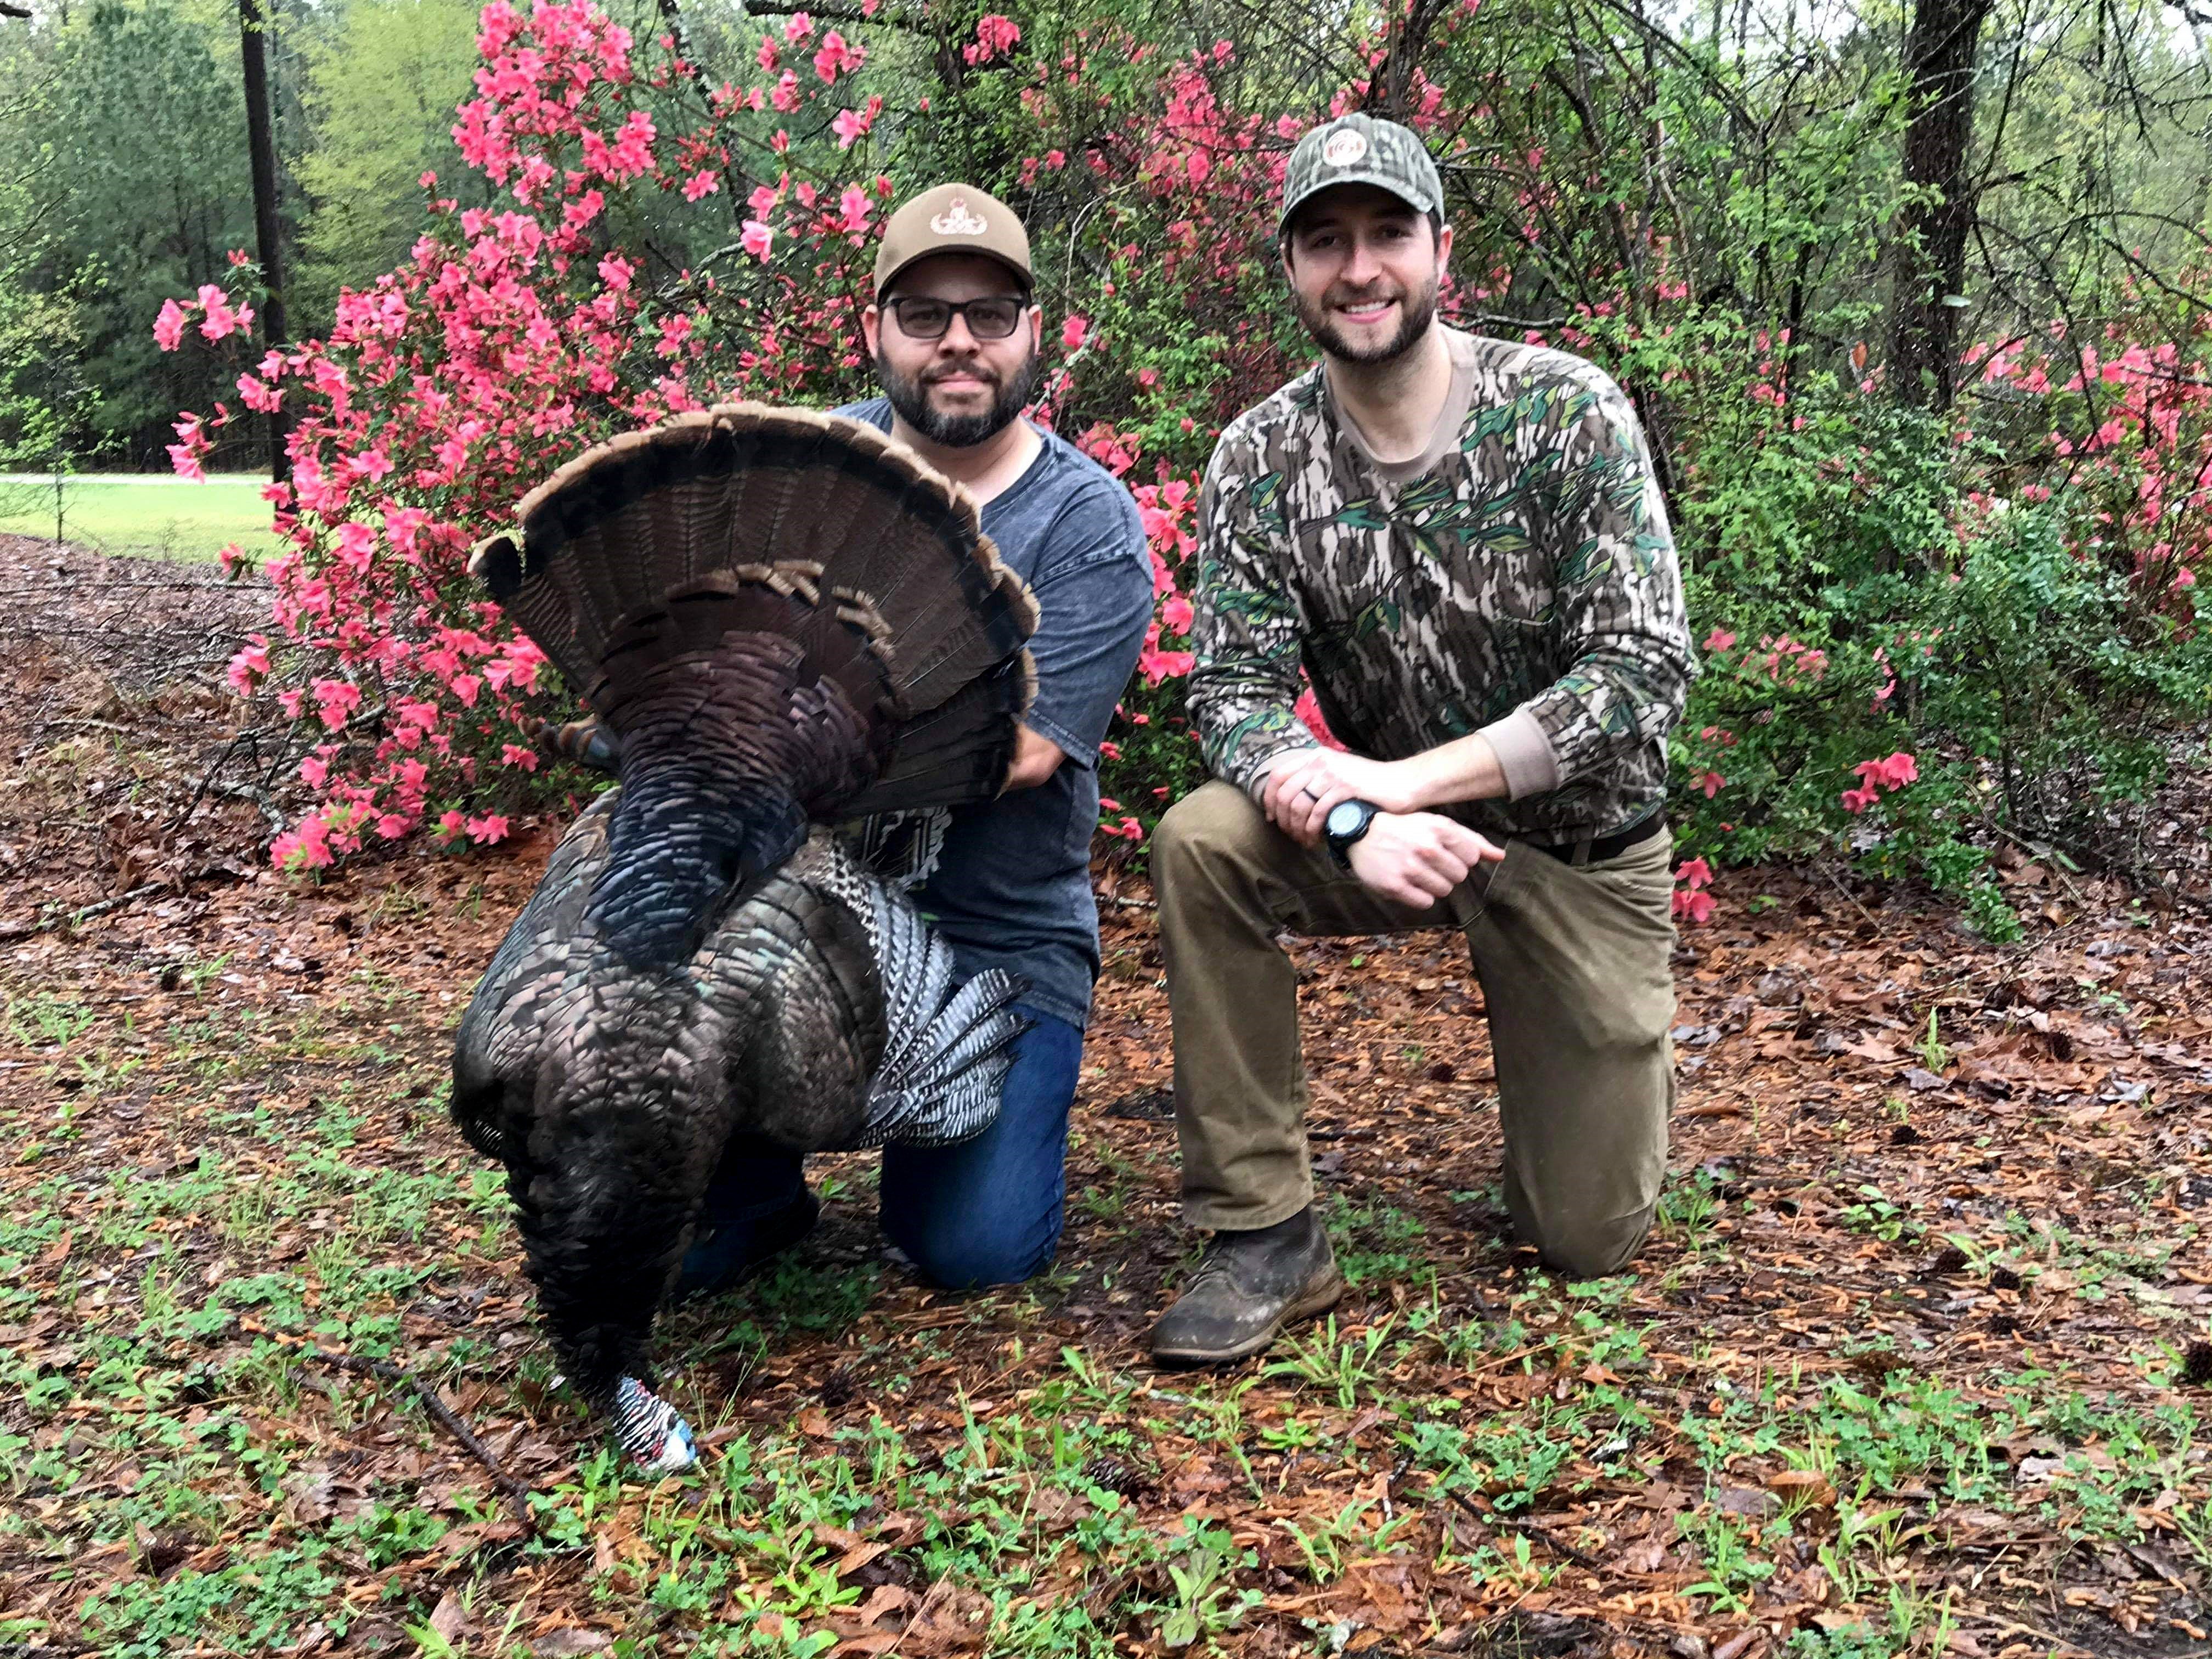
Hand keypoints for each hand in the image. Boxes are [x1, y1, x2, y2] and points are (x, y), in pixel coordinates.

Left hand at [1260, 748, 1423, 845]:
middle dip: (1283, 819)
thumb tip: (1289, 802)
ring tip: (1305, 840)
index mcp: (1316, 757)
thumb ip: (1315, 781)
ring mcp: (1332, 775)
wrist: (1402, 783)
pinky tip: (1317, 839)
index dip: (1269, 799)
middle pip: (1284, 794)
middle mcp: (1320, 762)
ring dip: (1297, 828)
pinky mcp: (1344, 789)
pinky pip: (1317, 813)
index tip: (1272, 817)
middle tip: (1290, 835)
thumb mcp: (1339, 774)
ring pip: (1298, 805)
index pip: (1277, 776)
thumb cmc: (1370, 784)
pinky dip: (1313, 830)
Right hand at [1345, 812, 1504, 908]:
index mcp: (1439, 829)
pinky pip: (1425, 902)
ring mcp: (1409, 867)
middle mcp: (1426, 847)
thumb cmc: (1405, 828)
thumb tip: (1501, 856)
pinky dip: (1419, 896)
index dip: (1460, 858)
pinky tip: (1408, 883)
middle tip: (1428, 862)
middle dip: (1448, 872)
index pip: (1472, 857)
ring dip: (1434, 885)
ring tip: (1417, 871)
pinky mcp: (1394, 885)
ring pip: (1444, 890)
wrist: (1360, 833)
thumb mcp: (1437, 825)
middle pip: (1459, 876)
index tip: (1443, 852)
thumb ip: (1471, 840)